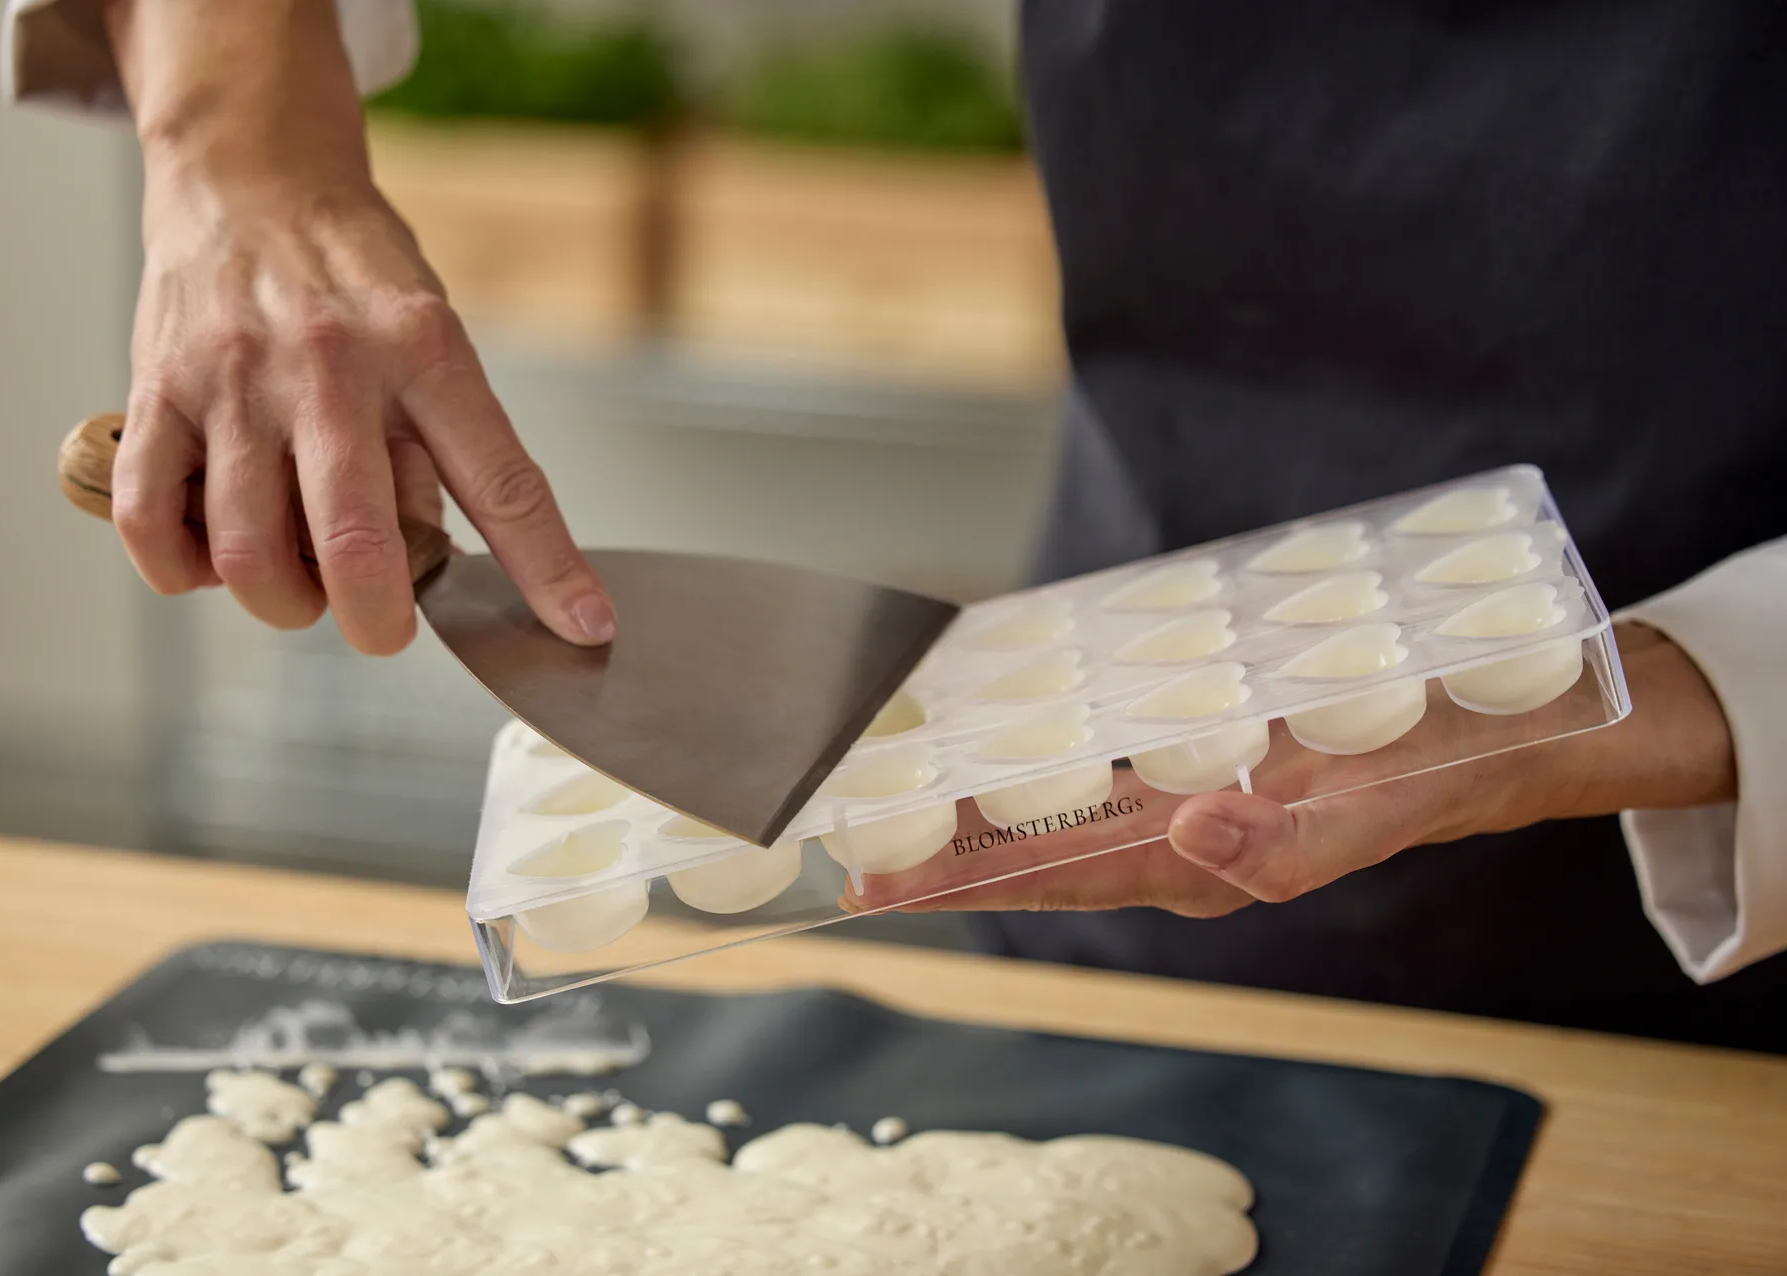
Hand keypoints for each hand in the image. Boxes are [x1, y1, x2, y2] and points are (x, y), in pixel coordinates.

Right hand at [102, 0, 613, 654]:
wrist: (251, 170)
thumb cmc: (354, 271)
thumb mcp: (433, 335)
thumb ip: (445, 445)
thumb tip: (452, 567)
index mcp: (425, 352)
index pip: (503, 481)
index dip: (547, 568)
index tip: (582, 628)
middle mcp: (331, 367)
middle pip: (357, 544)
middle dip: (378, 623)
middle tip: (383, 627)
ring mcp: (235, 382)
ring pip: (250, 556)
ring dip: (284, 603)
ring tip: (301, 581)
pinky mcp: (157, 392)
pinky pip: (150, 524)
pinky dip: (183, 571)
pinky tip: (215, 555)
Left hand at [890, 623, 1734, 915]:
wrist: (1500, 724)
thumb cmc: (1435, 771)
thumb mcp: (1375, 810)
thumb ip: (1288, 840)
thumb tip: (1192, 835)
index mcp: (1200, 862)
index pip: (1052, 879)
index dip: (959, 881)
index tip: (871, 878)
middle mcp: (1173, 829)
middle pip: (1032, 842)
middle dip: (938, 838)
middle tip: (840, 818)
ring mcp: (1182, 783)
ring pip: (1055, 794)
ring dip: (975, 787)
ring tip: (887, 768)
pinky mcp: (1199, 734)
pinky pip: (1101, 738)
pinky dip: (1039, 728)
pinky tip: (996, 704)